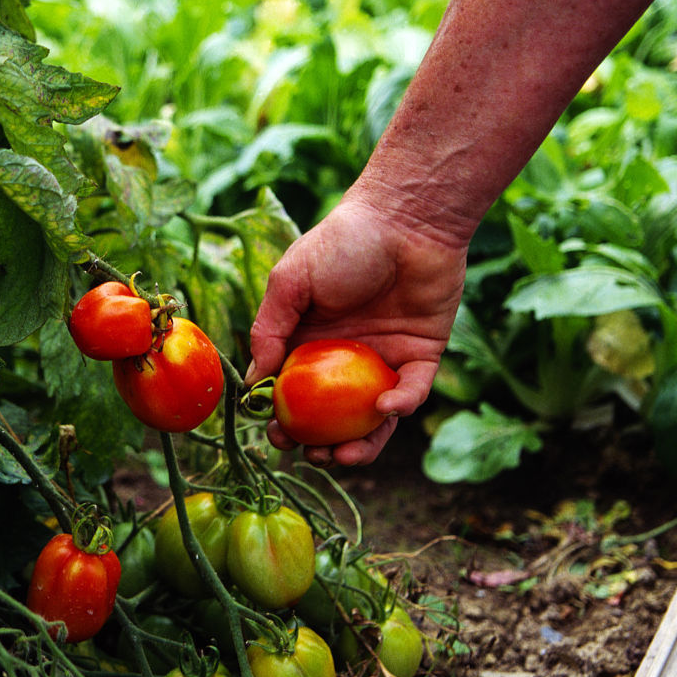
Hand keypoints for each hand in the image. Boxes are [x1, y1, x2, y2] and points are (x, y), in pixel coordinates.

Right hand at [246, 196, 468, 465]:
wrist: (406, 218)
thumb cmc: (343, 242)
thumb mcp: (290, 282)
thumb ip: (269, 329)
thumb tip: (254, 382)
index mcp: (308, 341)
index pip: (291, 393)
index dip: (282, 419)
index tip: (275, 435)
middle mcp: (344, 358)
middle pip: (330, 417)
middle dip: (318, 444)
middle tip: (311, 454)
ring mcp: (383, 360)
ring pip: (372, 419)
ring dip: (360, 444)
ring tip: (345, 457)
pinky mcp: (422, 356)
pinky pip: (412, 392)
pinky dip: (401, 406)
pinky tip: (385, 408)